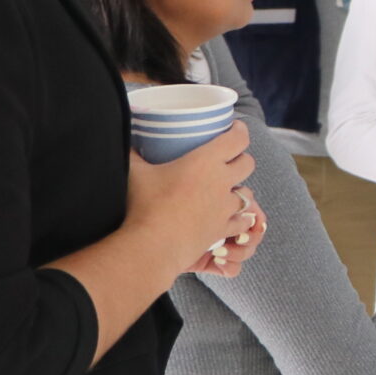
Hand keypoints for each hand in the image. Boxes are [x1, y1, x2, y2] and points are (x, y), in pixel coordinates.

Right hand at [128, 122, 254, 275]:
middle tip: (228, 160)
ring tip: (227, 190)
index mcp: (206, 161)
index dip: (240, 131)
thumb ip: (133, 154)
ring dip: (240, 190)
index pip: (238, 139)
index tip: (235, 128)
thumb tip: (127, 142)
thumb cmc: (144, 205)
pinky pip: (242, 221)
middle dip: (241, 159)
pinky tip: (229, 216)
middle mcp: (222, 182)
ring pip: (248, 193)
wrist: (152, 246)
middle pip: (248, 163)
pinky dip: (238, 217)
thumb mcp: (135, 172)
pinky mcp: (223, 229)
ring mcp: (226, 207)